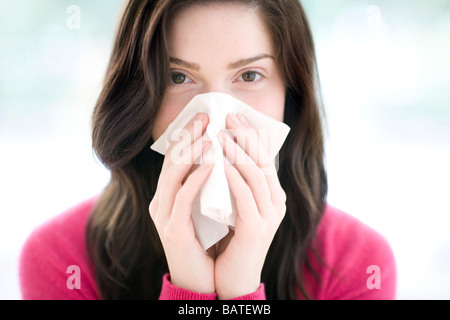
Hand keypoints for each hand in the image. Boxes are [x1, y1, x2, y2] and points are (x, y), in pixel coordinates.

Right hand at [149, 113, 215, 293]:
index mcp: (169, 196)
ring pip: (173, 175)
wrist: (203, 281)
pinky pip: (183, 199)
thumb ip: (208, 186)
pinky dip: (196, 179)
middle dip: (188, 136)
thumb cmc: (209, 243)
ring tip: (210, 133)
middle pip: (171, 160)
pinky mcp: (172, 231)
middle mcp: (161, 202)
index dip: (188, 135)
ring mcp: (164, 216)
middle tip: (206, 115)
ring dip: (192, 151)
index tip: (205, 116)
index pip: (176, 158)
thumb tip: (225, 157)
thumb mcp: (207, 209)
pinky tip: (211, 164)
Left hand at [214, 113, 286, 299]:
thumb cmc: (230, 239)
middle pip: (263, 160)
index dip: (249, 135)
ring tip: (219, 134)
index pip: (264, 157)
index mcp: (272, 195)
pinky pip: (245, 196)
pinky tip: (220, 163)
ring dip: (236, 152)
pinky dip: (233, 177)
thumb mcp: (236, 206)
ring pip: (256, 174)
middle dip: (245, 136)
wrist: (233, 278)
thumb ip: (236, 183)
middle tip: (227, 116)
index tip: (233, 116)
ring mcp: (270, 215)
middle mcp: (276, 202)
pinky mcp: (258, 229)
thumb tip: (222, 152)